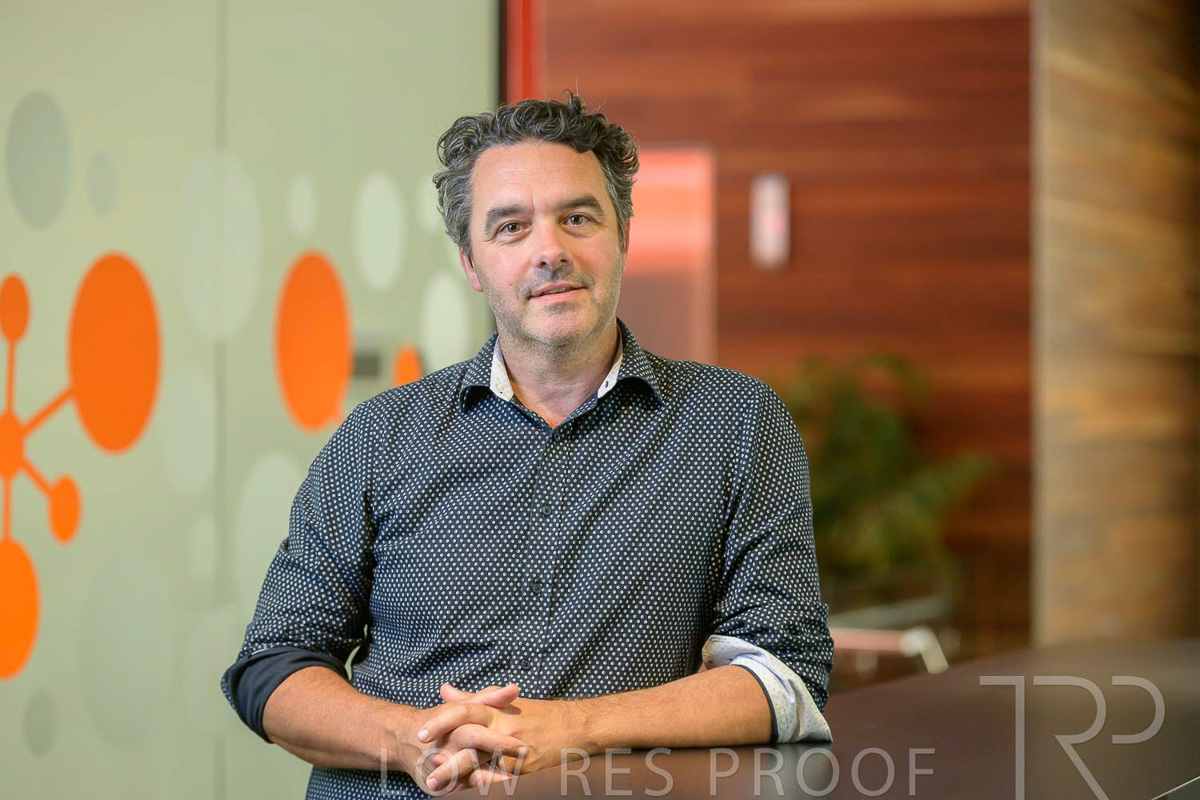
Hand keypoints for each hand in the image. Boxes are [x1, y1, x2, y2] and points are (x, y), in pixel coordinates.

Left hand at [419, 683, 586, 790]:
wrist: (573, 727)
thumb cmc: (536, 714)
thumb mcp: (503, 703)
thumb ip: (471, 698)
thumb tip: (444, 690)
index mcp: (496, 712)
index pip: (464, 712)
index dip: (441, 722)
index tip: (420, 733)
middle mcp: (504, 731)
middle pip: (470, 746)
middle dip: (447, 761)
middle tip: (426, 772)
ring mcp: (515, 753)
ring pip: (484, 767)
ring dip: (460, 779)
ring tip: (439, 788)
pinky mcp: (525, 771)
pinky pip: (501, 781)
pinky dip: (485, 786)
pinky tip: (469, 791)